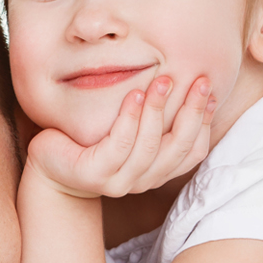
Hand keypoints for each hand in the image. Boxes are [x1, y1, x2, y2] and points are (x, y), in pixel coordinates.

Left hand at [28, 74, 212, 198]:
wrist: (52, 163)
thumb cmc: (95, 139)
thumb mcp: (132, 127)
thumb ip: (156, 117)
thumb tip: (189, 82)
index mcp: (157, 171)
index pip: (192, 151)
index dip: (204, 122)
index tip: (210, 92)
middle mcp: (143, 181)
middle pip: (178, 148)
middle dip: (191, 112)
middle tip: (199, 80)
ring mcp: (119, 182)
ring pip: (150, 146)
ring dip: (159, 110)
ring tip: (163, 81)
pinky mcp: (95, 175)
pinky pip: (119, 145)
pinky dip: (130, 119)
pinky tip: (135, 95)